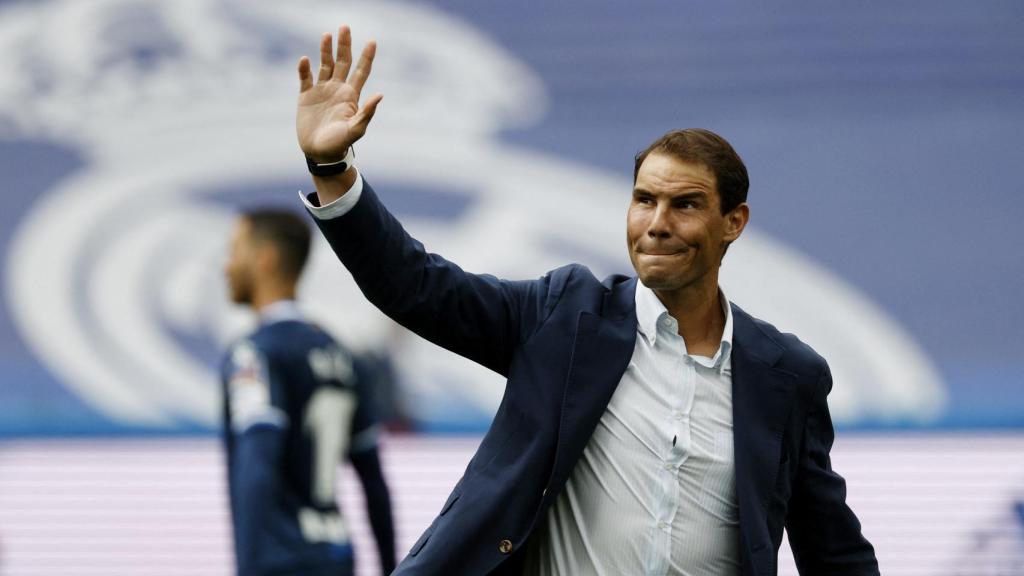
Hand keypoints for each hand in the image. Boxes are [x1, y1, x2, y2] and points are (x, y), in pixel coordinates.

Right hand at [297, 26, 382, 162]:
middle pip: (342, 62)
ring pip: (324, 65)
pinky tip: (305, 59)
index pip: (361, 71)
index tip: (373, 41)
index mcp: (351, 96)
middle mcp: (337, 89)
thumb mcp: (355, 130)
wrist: (320, 154)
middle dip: (344, 45)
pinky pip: (305, 78)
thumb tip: (380, 95)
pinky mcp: (306, 97)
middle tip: (345, 27)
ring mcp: (321, 91)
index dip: (367, 57)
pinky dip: (304, 69)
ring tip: (327, 35)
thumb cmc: (340, 144)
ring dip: (326, 50)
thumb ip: (366, 113)